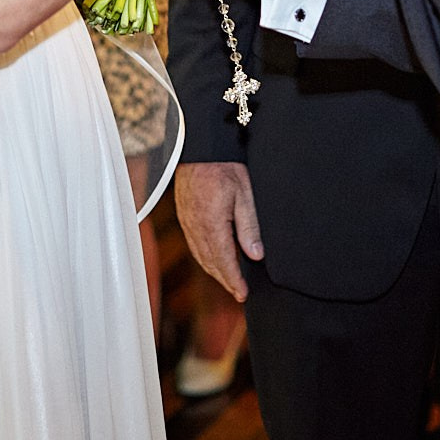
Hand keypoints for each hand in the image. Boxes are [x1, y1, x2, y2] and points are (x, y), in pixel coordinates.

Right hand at [174, 162, 262, 300]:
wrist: (201, 145)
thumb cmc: (225, 165)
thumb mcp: (245, 194)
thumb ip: (249, 226)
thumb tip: (255, 255)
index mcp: (211, 223)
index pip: (223, 260)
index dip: (233, 280)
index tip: (242, 294)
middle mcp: (195, 226)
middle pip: (210, 261)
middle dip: (224, 279)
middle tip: (238, 292)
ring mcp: (186, 220)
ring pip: (199, 254)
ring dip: (214, 270)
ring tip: (228, 280)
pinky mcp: (183, 214)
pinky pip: (193, 243)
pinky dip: (204, 256)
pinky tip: (212, 258)